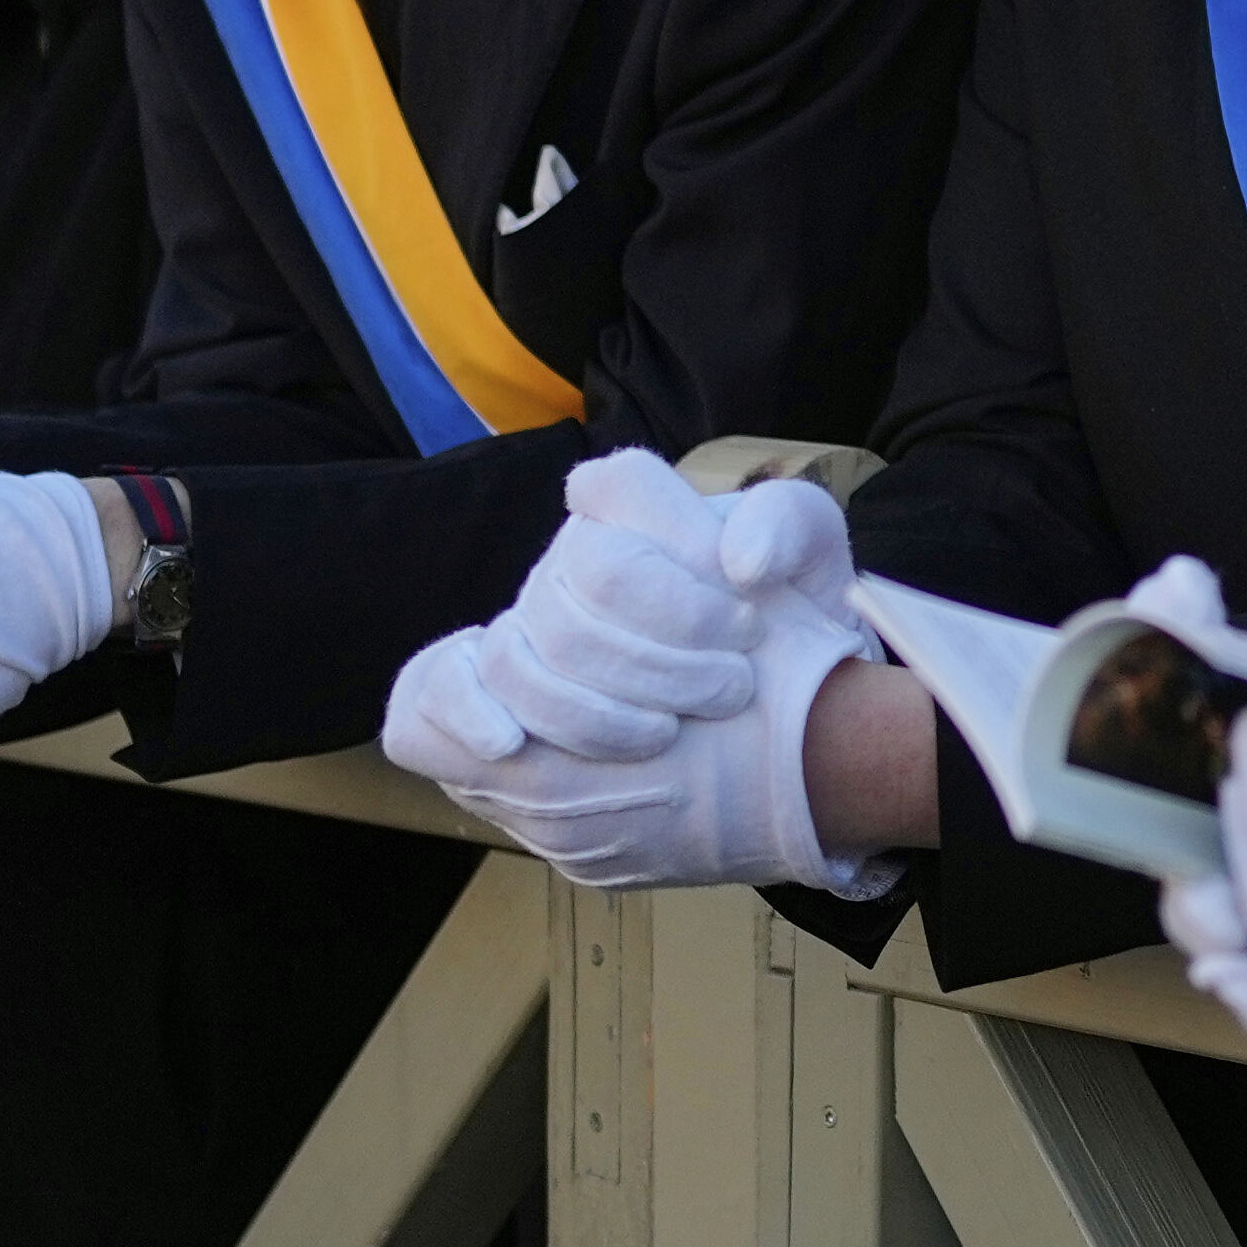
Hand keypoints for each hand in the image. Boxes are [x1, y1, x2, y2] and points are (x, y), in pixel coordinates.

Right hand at [380, 458, 877, 890]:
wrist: (764, 698)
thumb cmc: (782, 612)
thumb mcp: (811, 553)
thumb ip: (790, 526)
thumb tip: (741, 562)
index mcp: (626, 502)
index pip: (616, 499)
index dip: (681, 579)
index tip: (750, 627)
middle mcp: (562, 555)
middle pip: (573, 601)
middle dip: (660, 658)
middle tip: (733, 692)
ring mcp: (519, 622)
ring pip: (517, 658)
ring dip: (590, 710)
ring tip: (665, 735)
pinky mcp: (488, 686)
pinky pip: (435, 688)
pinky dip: (463, 716)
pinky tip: (509, 747)